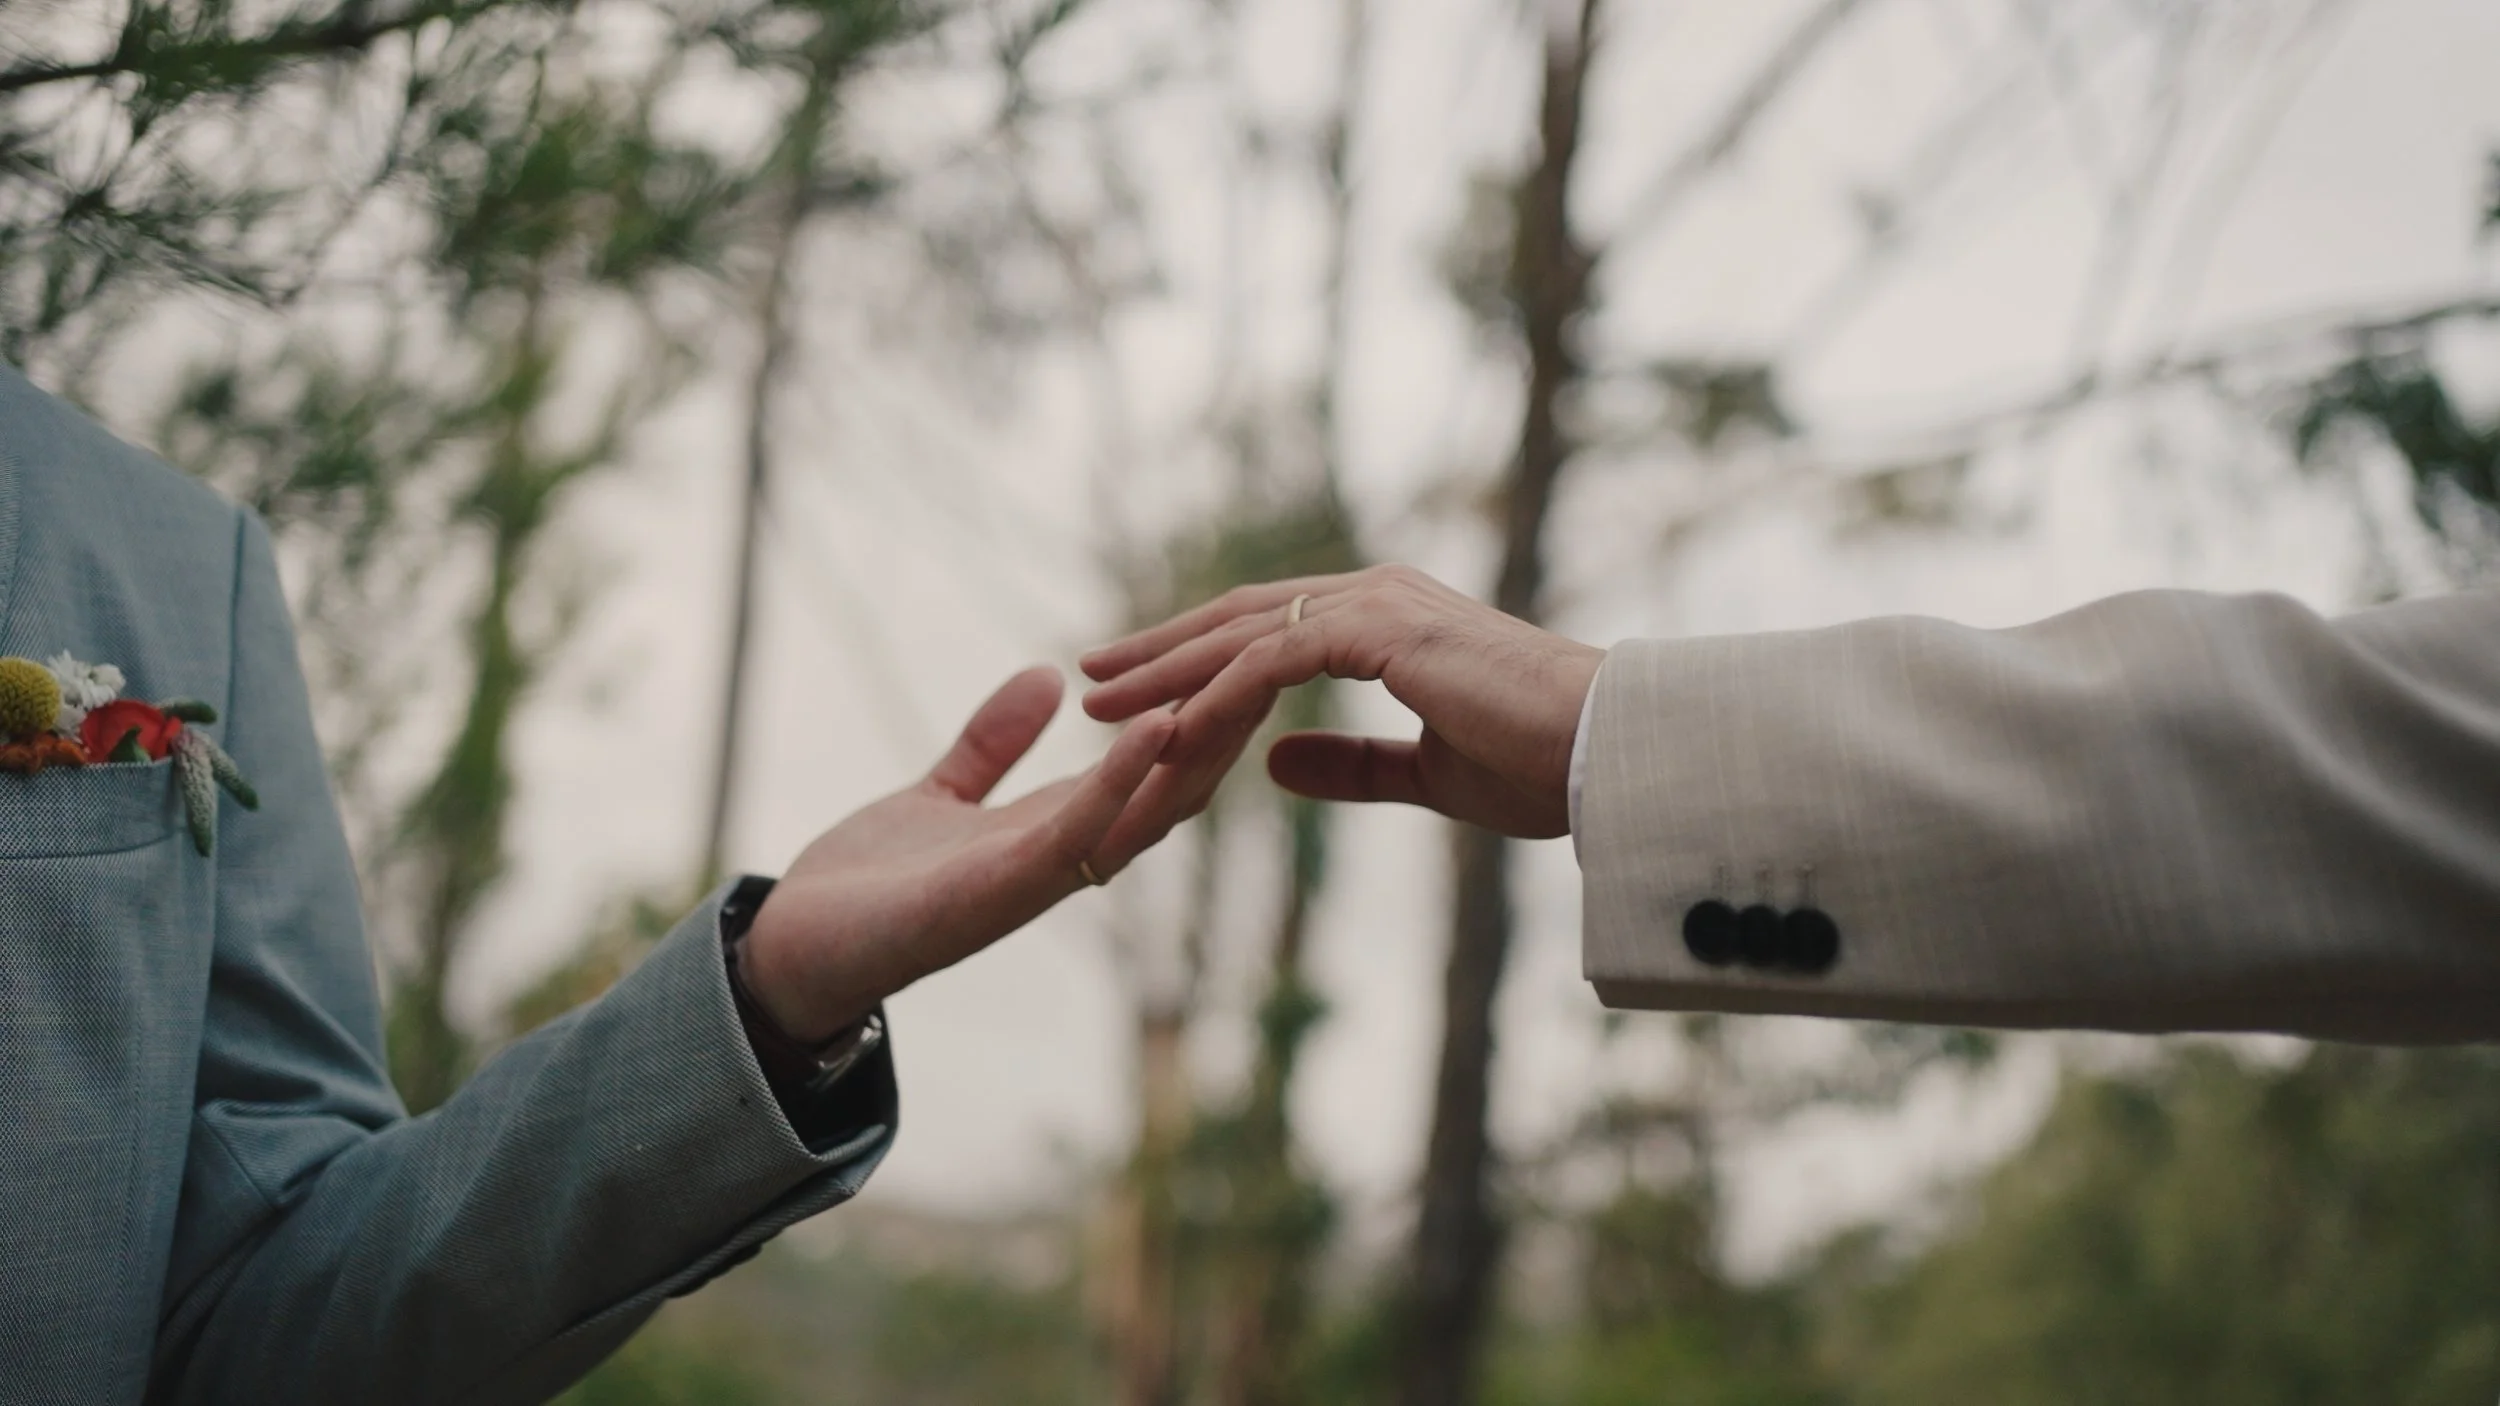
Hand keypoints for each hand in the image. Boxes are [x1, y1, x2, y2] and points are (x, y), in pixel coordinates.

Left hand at [741, 666, 1204, 1040]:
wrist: (793, 954)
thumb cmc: (866, 889)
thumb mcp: (938, 796)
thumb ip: (992, 744)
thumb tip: (1045, 678)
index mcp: (1051, 835)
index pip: (1150, 773)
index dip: (1198, 720)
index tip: (1243, 661)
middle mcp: (1062, 859)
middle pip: (1170, 791)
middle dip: (1222, 732)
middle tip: (1275, 664)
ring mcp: (1039, 878)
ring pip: (1145, 811)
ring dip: (1195, 749)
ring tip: (1240, 684)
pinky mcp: (1003, 889)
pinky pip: (1082, 831)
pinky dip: (1123, 778)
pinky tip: (1157, 725)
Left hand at [1079, 565, 1603, 838]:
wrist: (1608, 754)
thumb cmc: (1542, 764)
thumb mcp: (1427, 772)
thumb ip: (1351, 764)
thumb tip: (1273, 765)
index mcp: (1387, 619)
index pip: (1269, 629)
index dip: (1200, 656)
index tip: (1141, 688)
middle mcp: (1375, 597)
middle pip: (1239, 618)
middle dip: (1161, 652)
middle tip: (1091, 678)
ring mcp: (1378, 606)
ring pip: (1244, 634)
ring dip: (1169, 673)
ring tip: (1101, 705)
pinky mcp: (1382, 633)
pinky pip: (1273, 663)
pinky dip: (1218, 696)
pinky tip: (1171, 731)